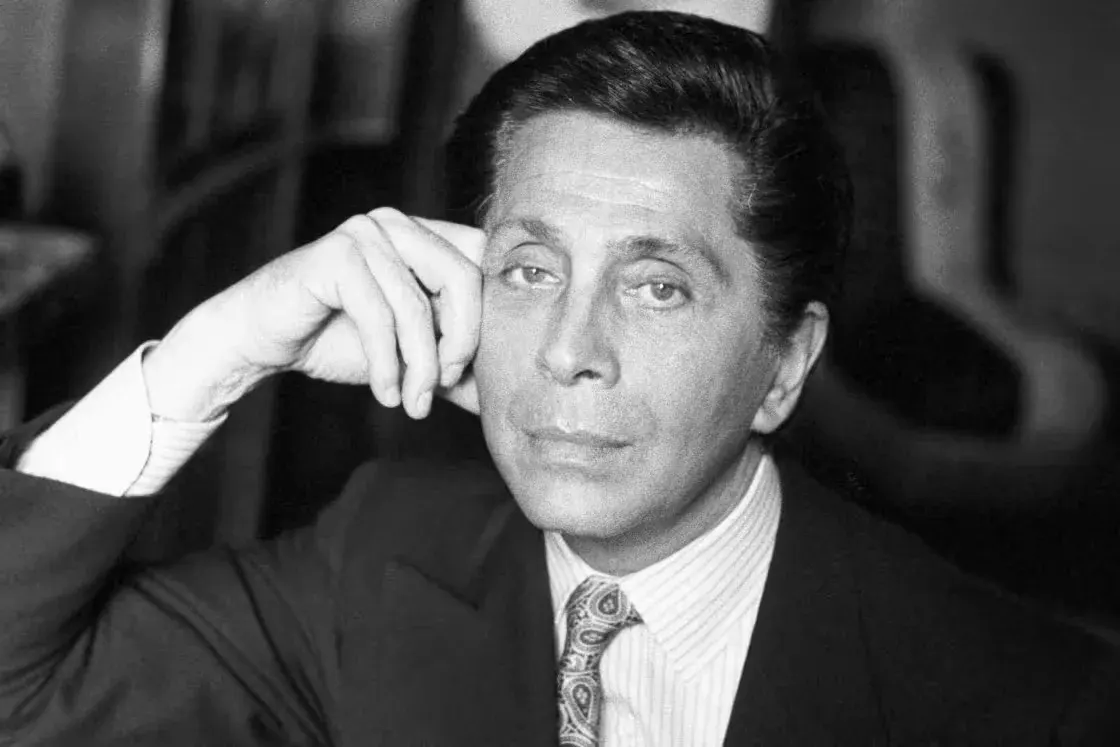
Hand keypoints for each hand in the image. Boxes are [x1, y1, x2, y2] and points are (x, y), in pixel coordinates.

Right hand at [143, 208, 484, 421]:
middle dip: (462, 343)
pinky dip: (385, 364)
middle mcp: (397, 223)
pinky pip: (379, 316)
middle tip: (443, 386)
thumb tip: (509, 397)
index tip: (467, 370)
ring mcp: (365, 232)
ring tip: (412, 403)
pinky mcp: (335, 254)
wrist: (260, 341)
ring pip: (419, 306)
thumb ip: (456, 367)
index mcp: (423, 234)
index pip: (485, 262)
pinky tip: (385, 393)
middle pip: (465, 279)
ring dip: (419, 366)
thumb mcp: (412, 356)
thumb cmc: (336, 339)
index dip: (489, 317)